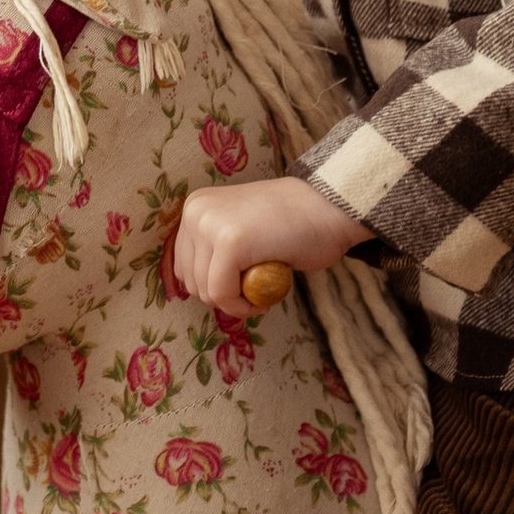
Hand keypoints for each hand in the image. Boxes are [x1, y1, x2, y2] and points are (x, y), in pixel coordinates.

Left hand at [168, 172, 371, 314]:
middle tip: (257, 284)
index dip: (213, 284)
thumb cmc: (292, 225)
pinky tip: (265, 297)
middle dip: (224, 294)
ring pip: (207, 291)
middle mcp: (196, 212)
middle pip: (191, 282)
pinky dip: (244, 306)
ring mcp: (211, 225)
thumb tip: (193, 286)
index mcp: (196, 207)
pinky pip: (223, 295)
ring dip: (237, 301)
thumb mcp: (238, 227)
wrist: (329, 208)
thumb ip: (214, 248)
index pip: (184, 265)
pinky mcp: (229, 243)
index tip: (243, 282)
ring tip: (264, 283)